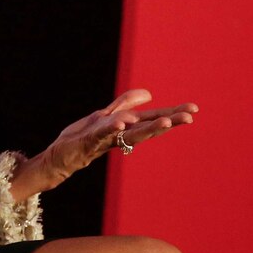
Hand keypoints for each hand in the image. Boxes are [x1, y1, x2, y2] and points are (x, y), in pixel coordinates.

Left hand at [10, 89, 197, 201]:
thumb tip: (149, 93)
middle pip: (146, 129)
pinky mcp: (87, 142)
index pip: (150, 120)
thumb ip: (124, 104)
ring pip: (128, 134)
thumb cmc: (82, 138)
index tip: (194, 109)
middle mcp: (118, 136)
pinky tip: (121, 123)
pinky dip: (111, 129)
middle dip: (168, 122)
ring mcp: (104, 140)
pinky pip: (101, 135)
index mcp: (123, 129)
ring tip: (165, 122)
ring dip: (147, 128)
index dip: (171, 114)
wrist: (58, 159)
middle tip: (189, 117)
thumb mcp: (104, 117)